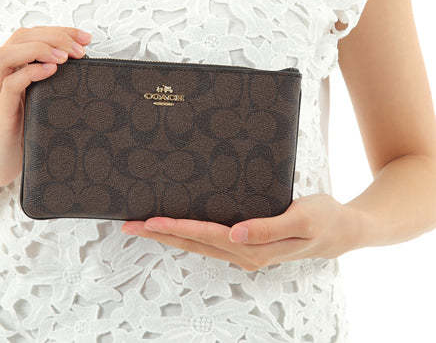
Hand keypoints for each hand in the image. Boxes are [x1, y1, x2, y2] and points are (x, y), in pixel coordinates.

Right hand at [0, 26, 91, 194]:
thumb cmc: (19, 130)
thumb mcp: (37, 99)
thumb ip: (49, 81)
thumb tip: (84, 68)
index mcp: (7, 69)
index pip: (30, 36)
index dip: (59, 32)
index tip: (85, 37)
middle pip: (20, 38)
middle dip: (54, 37)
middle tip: (80, 48)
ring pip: (7, 55)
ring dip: (40, 49)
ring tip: (65, 57)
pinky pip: (9, 85)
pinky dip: (30, 73)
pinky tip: (51, 71)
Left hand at [121, 193, 362, 270]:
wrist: (344, 230)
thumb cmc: (325, 220)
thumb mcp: (302, 219)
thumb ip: (269, 228)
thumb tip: (235, 236)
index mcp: (254, 249)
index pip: (206, 236)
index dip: (177, 229)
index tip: (150, 222)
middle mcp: (244, 254)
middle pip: (194, 243)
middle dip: (161, 235)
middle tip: (130, 225)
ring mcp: (244, 252)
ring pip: (199, 244)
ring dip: (171, 236)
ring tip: (145, 227)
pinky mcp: (247, 244)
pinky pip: (211, 240)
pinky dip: (190, 234)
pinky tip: (180, 227)